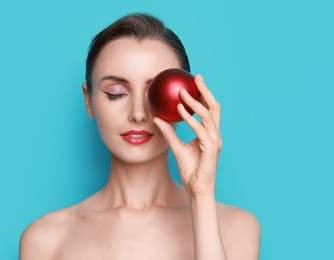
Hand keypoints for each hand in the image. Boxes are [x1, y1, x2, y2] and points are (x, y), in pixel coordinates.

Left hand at [153, 74, 221, 199]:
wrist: (197, 189)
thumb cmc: (190, 169)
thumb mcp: (176, 147)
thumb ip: (169, 133)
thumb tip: (158, 119)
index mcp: (209, 133)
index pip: (209, 110)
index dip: (204, 95)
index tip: (195, 81)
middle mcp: (214, 134)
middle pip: (214, 107)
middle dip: (206, 91)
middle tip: (196, 78)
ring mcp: (214, 141)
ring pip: (207, 115)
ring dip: (195, 102)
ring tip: (182, 92)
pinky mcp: (211, 148)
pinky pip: (200, 129)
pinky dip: (190, 118)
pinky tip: (180, 110)